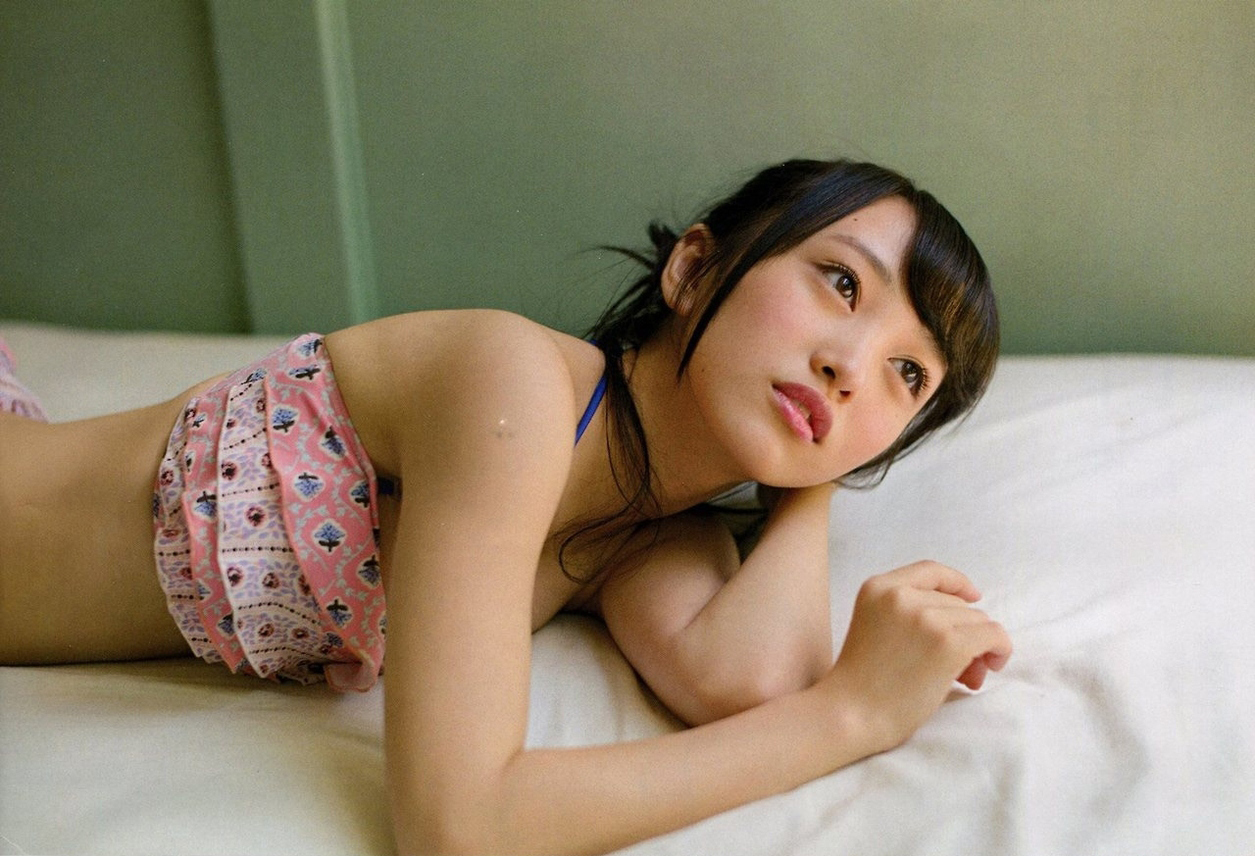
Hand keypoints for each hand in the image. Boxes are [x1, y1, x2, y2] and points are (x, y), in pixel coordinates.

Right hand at [822, 561, 1011, 753]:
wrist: (851, 715)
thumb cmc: (863, 682)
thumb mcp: (877, 627)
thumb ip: (912, 612)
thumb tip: (972, 625)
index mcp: (878, 587)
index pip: (931, 570)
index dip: (957, 583)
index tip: (972, 597)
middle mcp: (902, 596)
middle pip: (958, 603)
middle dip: (965, 631)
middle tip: (961, 669)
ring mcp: (926, 618)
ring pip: (978, 620)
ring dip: (979, 647)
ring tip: (965, 678)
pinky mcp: (948, 643)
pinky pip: (994, 635)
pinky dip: (999, 650)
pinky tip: (991, 667)